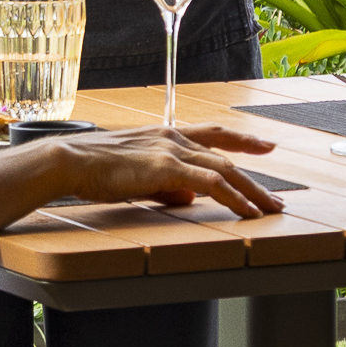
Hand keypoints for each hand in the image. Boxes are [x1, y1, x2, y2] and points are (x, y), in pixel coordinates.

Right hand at [39, 125, 283, 216]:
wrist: (70, 160)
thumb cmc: (93, 169)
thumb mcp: (136, 177)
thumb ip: (165, 186)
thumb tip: (189, 199)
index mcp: (165, 134)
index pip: (212, 135)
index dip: (241, 141)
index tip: (264, 146)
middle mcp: (173, 136)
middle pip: (225, 156)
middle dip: (254, 177)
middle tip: (275, 197)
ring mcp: (172, 149)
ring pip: (225, 170)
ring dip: (251, 191)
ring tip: (269, 209)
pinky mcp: (167, 166)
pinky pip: (212, 183)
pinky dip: (234, 198)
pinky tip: (247, 212)